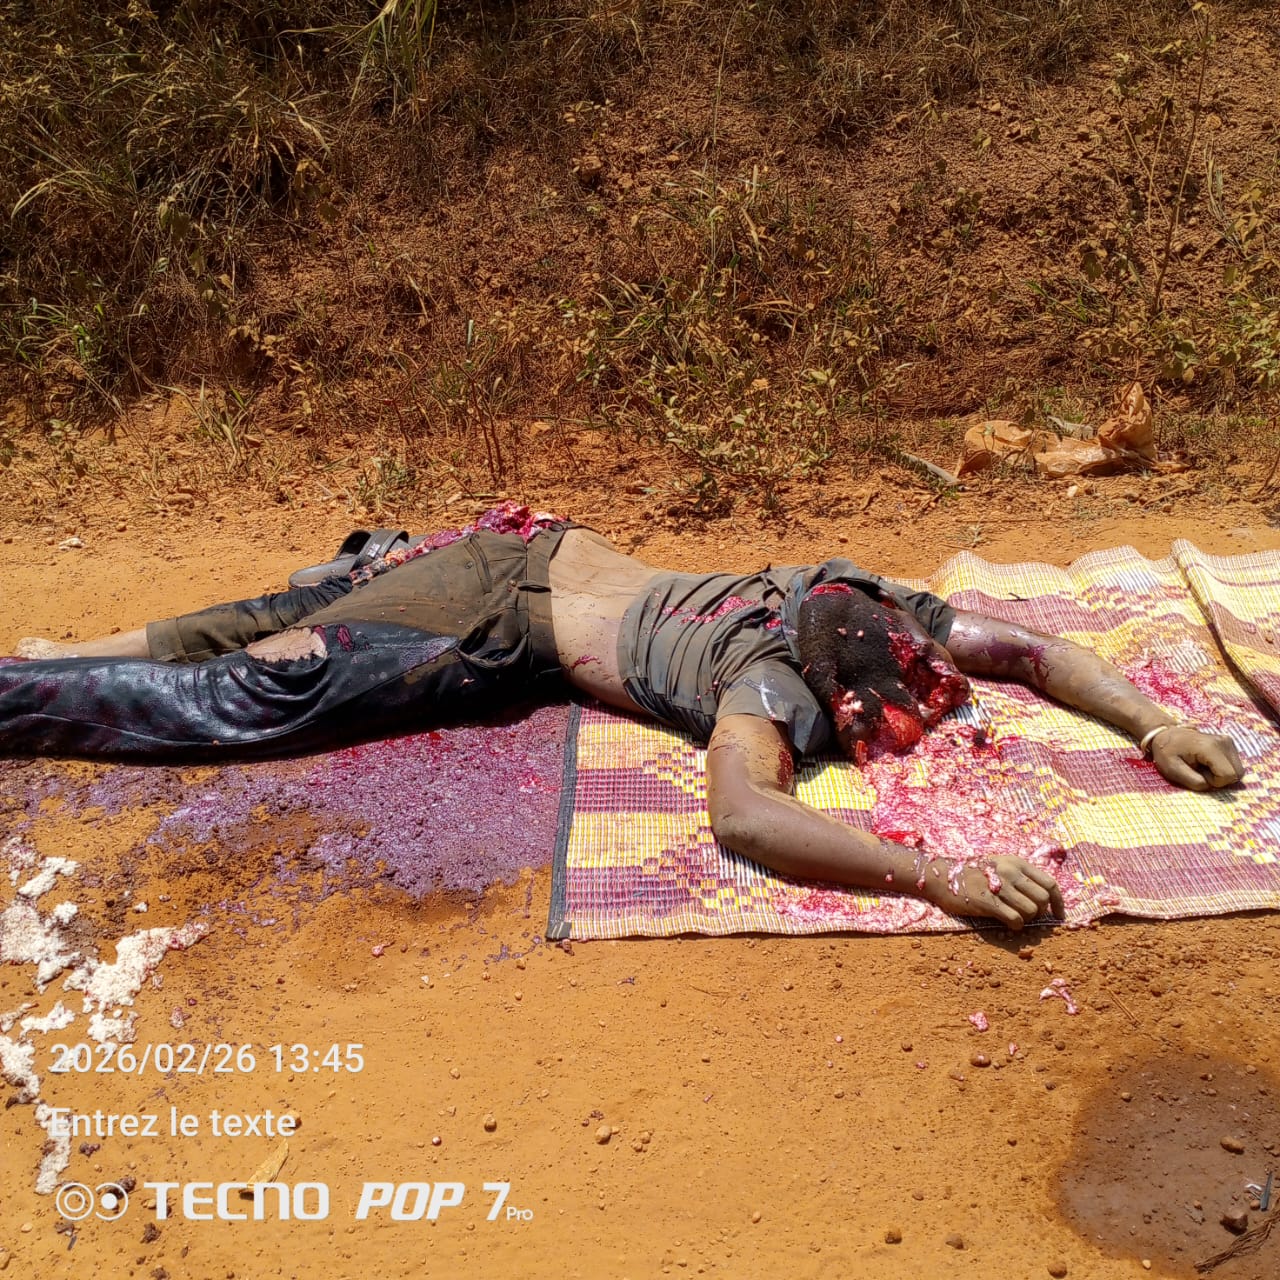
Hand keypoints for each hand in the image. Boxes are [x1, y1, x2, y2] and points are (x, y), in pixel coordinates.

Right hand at [924, 855, 1063, 930]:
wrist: (940, 876)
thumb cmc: (972, 873)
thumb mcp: (998, 865)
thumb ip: (1020, 876)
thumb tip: (1045, 898)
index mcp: (1016, 862)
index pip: (1050, 883)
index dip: (1058, 903)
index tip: (1058, 915)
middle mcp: (1009, 871)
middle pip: (1042, 899)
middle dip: (1039, 912)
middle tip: (1027, 915)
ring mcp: (998, 886)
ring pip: (1031, 911)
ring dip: (1026, 919)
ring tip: (1013, 917)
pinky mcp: (987, 901)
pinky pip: (1014, 919)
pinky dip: (1015, 925)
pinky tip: (1005, 922)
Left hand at [1149, 726, 1244, 790]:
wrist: (1166, 735)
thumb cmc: (1167, 753)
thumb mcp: (1174, 770)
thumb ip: (1195, 782)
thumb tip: (1213, 786)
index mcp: (1210, 747)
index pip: (1228, 775)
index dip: (1215, 782)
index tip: (1199, 774)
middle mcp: (1224, 742)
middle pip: (1237, 773)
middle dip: (1220, 779)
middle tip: (1201, 772)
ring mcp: (1228, 741)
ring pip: (1238, 770)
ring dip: (1222, 774)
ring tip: (1203, 766)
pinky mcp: (1229, 743)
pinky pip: (1234, 765)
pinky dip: (1223, 768)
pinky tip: (1208, 763)